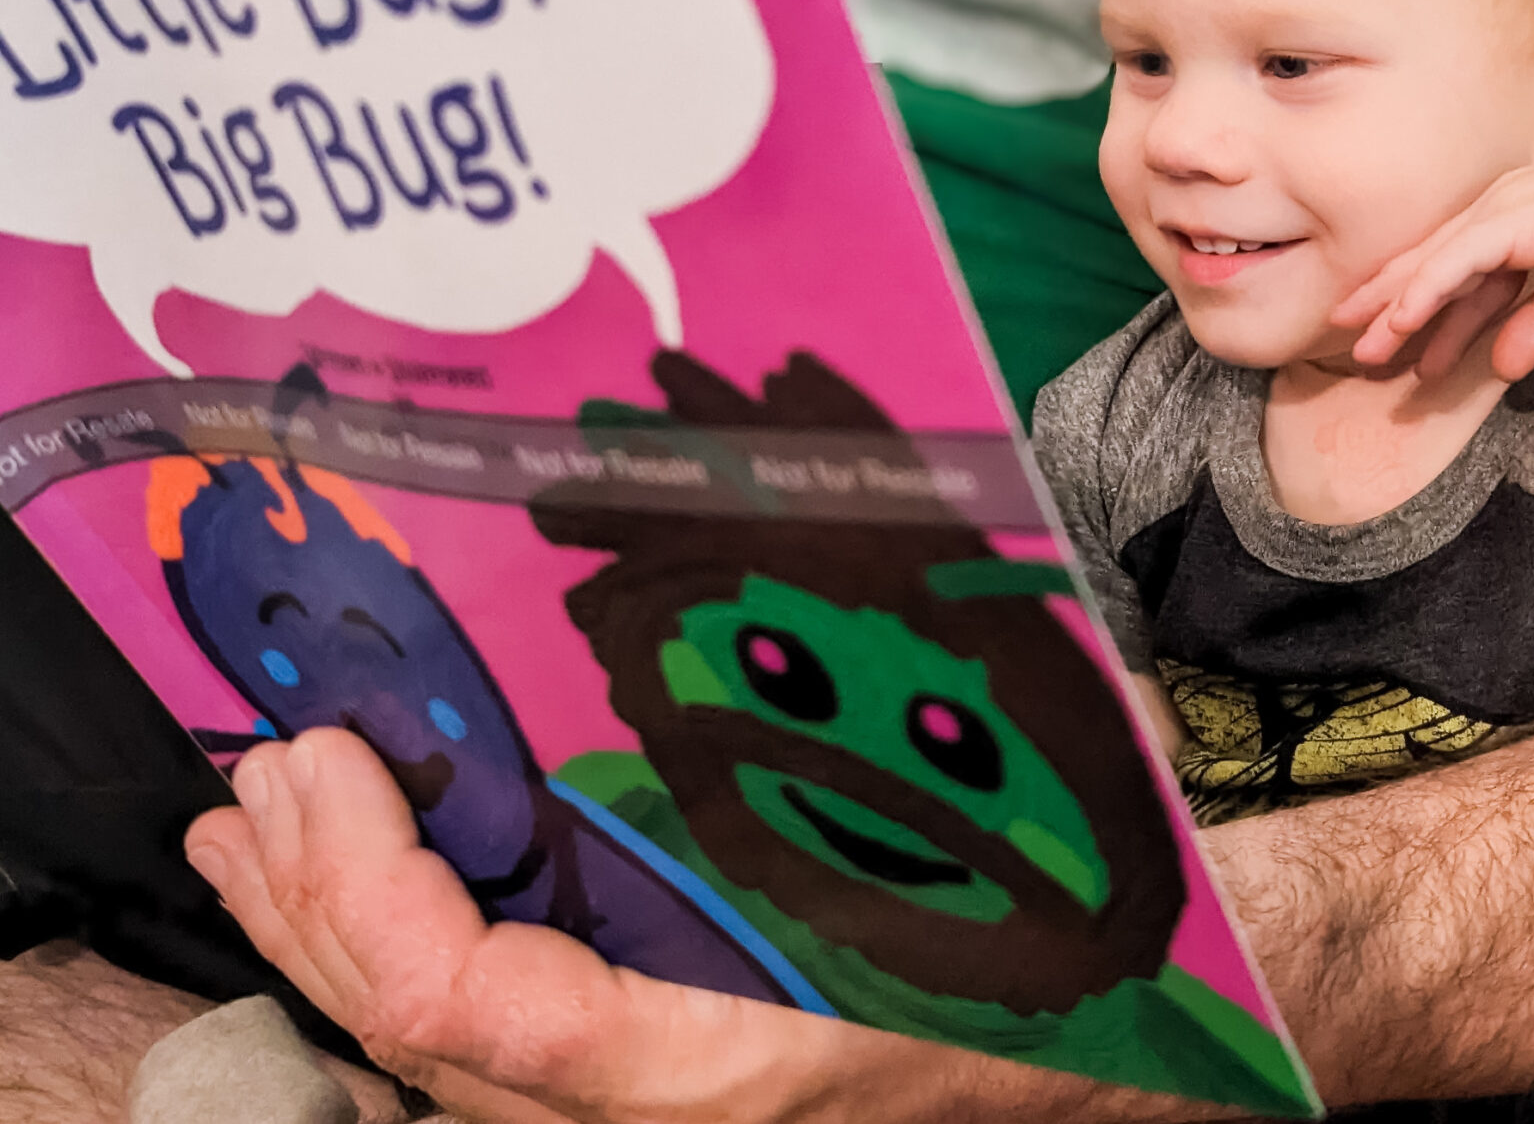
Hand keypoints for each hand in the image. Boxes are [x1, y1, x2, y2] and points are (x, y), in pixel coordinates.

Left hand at [184, 728, 1216, 1123]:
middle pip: (424, 1044)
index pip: (487, 1015)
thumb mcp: (978, 842)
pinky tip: (367, 901)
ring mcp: (657, 1105)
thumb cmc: (1070, 927)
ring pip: (438, 1062)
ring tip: (256, 842)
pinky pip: (495, 1048)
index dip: (378, 896)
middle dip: (318, 903)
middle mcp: (670, 1108)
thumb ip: (867, 763)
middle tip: (266, 777)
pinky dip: (409, 961)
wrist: (1141, 1027)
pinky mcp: (668, 1075)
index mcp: (735, 1059)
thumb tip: (775, 597)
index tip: (333, 761)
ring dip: (330, 938)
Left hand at [1330, 151, 1533, 382]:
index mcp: (1516, 216)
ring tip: (1363, 350)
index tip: (1392, 336)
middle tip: (1350, 340)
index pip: (1455, 264)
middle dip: (1388, 305)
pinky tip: (1397, 323)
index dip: (1420, 301)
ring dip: (1395, 311)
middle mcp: (1500, 206)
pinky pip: (1454, 264)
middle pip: (1429, 263)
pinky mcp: (1513, 221)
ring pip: (1432, 267)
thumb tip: (1500, 370)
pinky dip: (1423, 293)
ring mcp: (1503, 209)